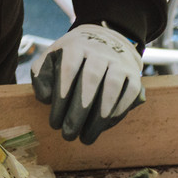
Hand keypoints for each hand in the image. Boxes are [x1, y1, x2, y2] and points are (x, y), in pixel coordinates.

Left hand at [30, 24, 143, 144]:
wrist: (106, 39)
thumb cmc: (72, 57)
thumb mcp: (52, 57)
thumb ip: (41, 75)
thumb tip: (45, 98)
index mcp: (76, 46)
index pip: (69, 68)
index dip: (62, 95)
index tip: (54, 120)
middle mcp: (100, 51)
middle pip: (90, 78)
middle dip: (78, 111)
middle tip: (68, 135)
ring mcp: (119, 62)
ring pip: (112, 87)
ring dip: (99, 116)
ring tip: (86, 138)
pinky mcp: (135, 75)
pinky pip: (129, 94)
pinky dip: (117, 114)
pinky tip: (103, 127)